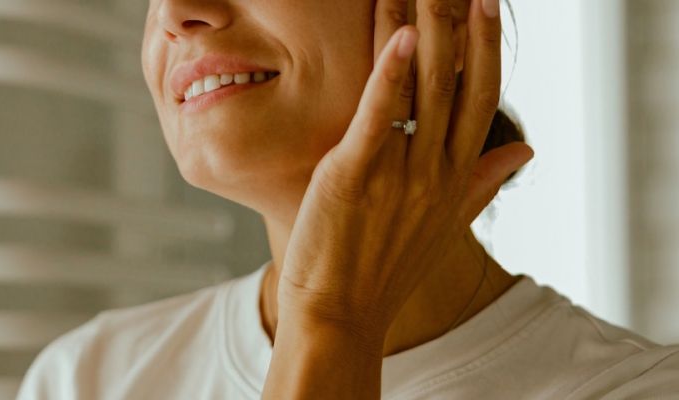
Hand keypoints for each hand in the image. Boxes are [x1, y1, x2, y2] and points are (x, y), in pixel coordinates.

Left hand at [277, 0, 527, 339]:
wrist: (339, 313)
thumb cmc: (384, 267)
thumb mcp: (444, 224)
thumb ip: (482, 182)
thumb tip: (525, 153)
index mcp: (454, 177)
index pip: (481, 98)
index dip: (487, 47)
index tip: (488, 3)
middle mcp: (434, 171)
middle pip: (456, 82)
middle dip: (459, 23)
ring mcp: (398, 174)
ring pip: (420, 89)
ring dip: (424, 31)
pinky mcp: (355, 177)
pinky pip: (379, 118)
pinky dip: (390, 76)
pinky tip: (399, 37)